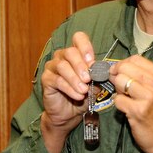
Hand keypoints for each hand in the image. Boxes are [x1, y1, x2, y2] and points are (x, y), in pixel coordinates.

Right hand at [39, 32, 94, 152]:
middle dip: (81, 65)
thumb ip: (98, 77)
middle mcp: (61, 57)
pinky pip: (57, 80)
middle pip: (70, 52)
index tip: (92, 62)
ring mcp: (52, 67)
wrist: (68, 114)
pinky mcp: (46, 79)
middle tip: (89, 79)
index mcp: (75, 54)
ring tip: (84, 90)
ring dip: (75, 78)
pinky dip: (69, 88)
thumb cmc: (82, 96)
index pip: (78, 38)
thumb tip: (105, 72)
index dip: (85, 46)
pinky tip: (78, 96)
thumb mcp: (94, 86)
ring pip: (62, 66)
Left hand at [110, 54, 152, 152]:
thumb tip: (117, 68)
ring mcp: (148, 97)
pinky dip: (118, 104)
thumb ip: (142, 76)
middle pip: (125, 68)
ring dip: (118, 91)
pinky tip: (127, 109)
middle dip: (117, 76)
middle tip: (120, 88)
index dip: (122, 65)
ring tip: (126, 99)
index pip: (134, 59)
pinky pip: (117, 100)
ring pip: (119, 82)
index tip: (119, 73)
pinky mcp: (138, 110)